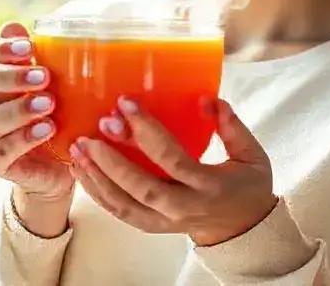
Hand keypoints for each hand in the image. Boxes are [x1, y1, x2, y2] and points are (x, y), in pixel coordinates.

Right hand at [0, 22, 73, 203]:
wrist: (54, 160)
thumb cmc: (45, 110)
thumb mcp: (41, 81)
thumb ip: (24, 56)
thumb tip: (12, 27)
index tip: (29, 47)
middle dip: (10, 78)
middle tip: (44, 75)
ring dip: (20, 110)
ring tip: (50, 103)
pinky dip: (24, 139)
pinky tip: (47, 128)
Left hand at [69, 96, 277, 246]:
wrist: (244, 231)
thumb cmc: (248, 186)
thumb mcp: (251, 154)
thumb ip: (231, 125)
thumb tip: (207, 98)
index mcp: (210, 186)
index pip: (173, 158)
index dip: (148, 132)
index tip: (126, 105)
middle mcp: (185, 207)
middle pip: (142, 187)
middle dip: (112, 160)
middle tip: (90, 133)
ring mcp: (167, 222)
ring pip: (124, 205)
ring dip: (97, 178)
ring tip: (77, 150)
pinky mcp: (154, 227)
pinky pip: (121, 213)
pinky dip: (98, 193)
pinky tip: (82, 171)